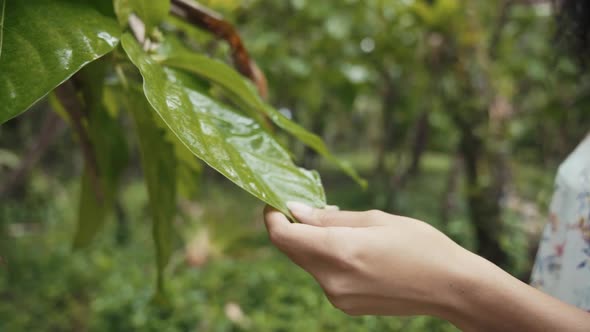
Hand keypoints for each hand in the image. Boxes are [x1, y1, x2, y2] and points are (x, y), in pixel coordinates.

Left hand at [263, 202, 469, 318]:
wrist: (449, 287)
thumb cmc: (420, 244)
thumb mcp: (375, 220)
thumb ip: (329, 219)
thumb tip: (295, 210)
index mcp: (339, 252)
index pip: (282, 235)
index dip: (272, 215)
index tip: (278, 200)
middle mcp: (332, 279)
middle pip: (291, 249)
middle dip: (292, 225)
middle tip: (310, 205)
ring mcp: (337, 296)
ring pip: (307, 262)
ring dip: (311, 242)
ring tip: (341, 226)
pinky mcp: (345, 305)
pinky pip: (323, 276)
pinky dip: (325, 258)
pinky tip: (351, 248)